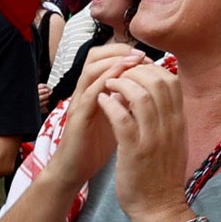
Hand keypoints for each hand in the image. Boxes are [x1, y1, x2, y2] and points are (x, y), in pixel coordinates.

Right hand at [45, 46, 150, 197]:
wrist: (74, 171)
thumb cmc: (95, 146)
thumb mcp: (116, 118)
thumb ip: (125, 102)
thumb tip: (146, 88)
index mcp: (95, 90)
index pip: (105, 58)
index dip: (125, 52)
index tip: (146, 56)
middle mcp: (84, 92)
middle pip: (95, 56)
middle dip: (119, 50)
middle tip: (141, 54)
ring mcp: (79, 103)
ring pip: (91, 70)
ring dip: (113, 62)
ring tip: (134, 60)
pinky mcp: (77, 118)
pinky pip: (89, 94)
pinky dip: (104, 83)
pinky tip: (120, 81)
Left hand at [92, 50, 193, 221]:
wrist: (159, 208)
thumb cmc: (162, 175)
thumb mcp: (173, 141)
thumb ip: (167, 118)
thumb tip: (154, 94)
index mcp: (179, 122)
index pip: (170, 81)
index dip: (150, 68)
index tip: (133, 70)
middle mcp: (169, 126)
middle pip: (157, 81)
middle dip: (134, 71)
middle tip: (117, 74)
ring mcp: (153, 138)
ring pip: (141, 95)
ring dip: (120, 83)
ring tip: (108, 84)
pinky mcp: (135, 151)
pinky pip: (123, 118)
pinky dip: (111, 104)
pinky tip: (103, 101)